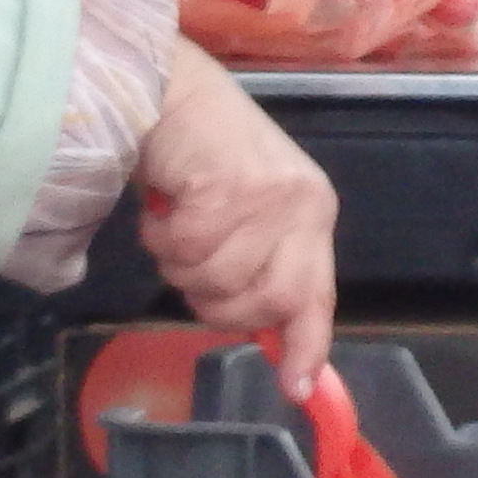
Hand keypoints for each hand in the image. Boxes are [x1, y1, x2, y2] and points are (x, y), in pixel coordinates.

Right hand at [137, 42, 338, 385]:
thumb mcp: (249, 209)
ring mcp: (267, 197)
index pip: (318, 295)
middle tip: (190, 268)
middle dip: (215, 302)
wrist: (170, 88)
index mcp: (314, 213)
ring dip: (179, 264)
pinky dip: (159, 237)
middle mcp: (303, 206)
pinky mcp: (227, 187)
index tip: (296, 389)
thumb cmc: (204, 154)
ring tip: (174, 226)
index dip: (306, 347)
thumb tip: (267, 335)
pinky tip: (161, 207)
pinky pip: (185, 249)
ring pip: (216, 279)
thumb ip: (263, 263)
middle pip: (263, 302)